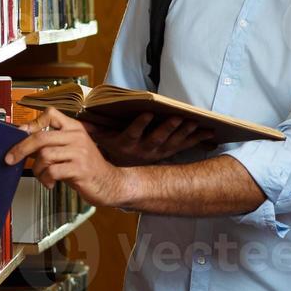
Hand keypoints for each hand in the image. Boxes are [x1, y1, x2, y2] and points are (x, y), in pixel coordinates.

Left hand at [4, 109, 134, 207]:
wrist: (109, 183)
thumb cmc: (86, 168)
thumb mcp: (70, 150)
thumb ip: (52, 144)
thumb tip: (23, 143)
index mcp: (74, 128)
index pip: (51, 113)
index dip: (33, 122)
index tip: (21, 134)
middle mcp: (77, 136)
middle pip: (40, 136)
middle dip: (21, 149)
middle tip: (10, 159)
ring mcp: (79, 152)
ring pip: (44, 155)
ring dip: (36, 169)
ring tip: (42, 176)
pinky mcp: (80, 169)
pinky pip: (52, 171)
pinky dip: (46, 179)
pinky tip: (50, 183)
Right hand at [83, 113, 217, 166]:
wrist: (122, 177)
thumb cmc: (111, 150)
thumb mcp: (101, 140)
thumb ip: (92, 130)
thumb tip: (79, 121)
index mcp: (127, 144)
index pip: (133, 133)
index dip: (140, 124)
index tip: (147, 113)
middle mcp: (143, 150)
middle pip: (158, 139)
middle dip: (170, 128)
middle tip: (180, 118)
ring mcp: (158, 153)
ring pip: (174, 143)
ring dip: (186, 133)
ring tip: (196, 123)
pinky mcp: (169, 153)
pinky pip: (184, 146)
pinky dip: (197, 139)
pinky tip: (210, 133)